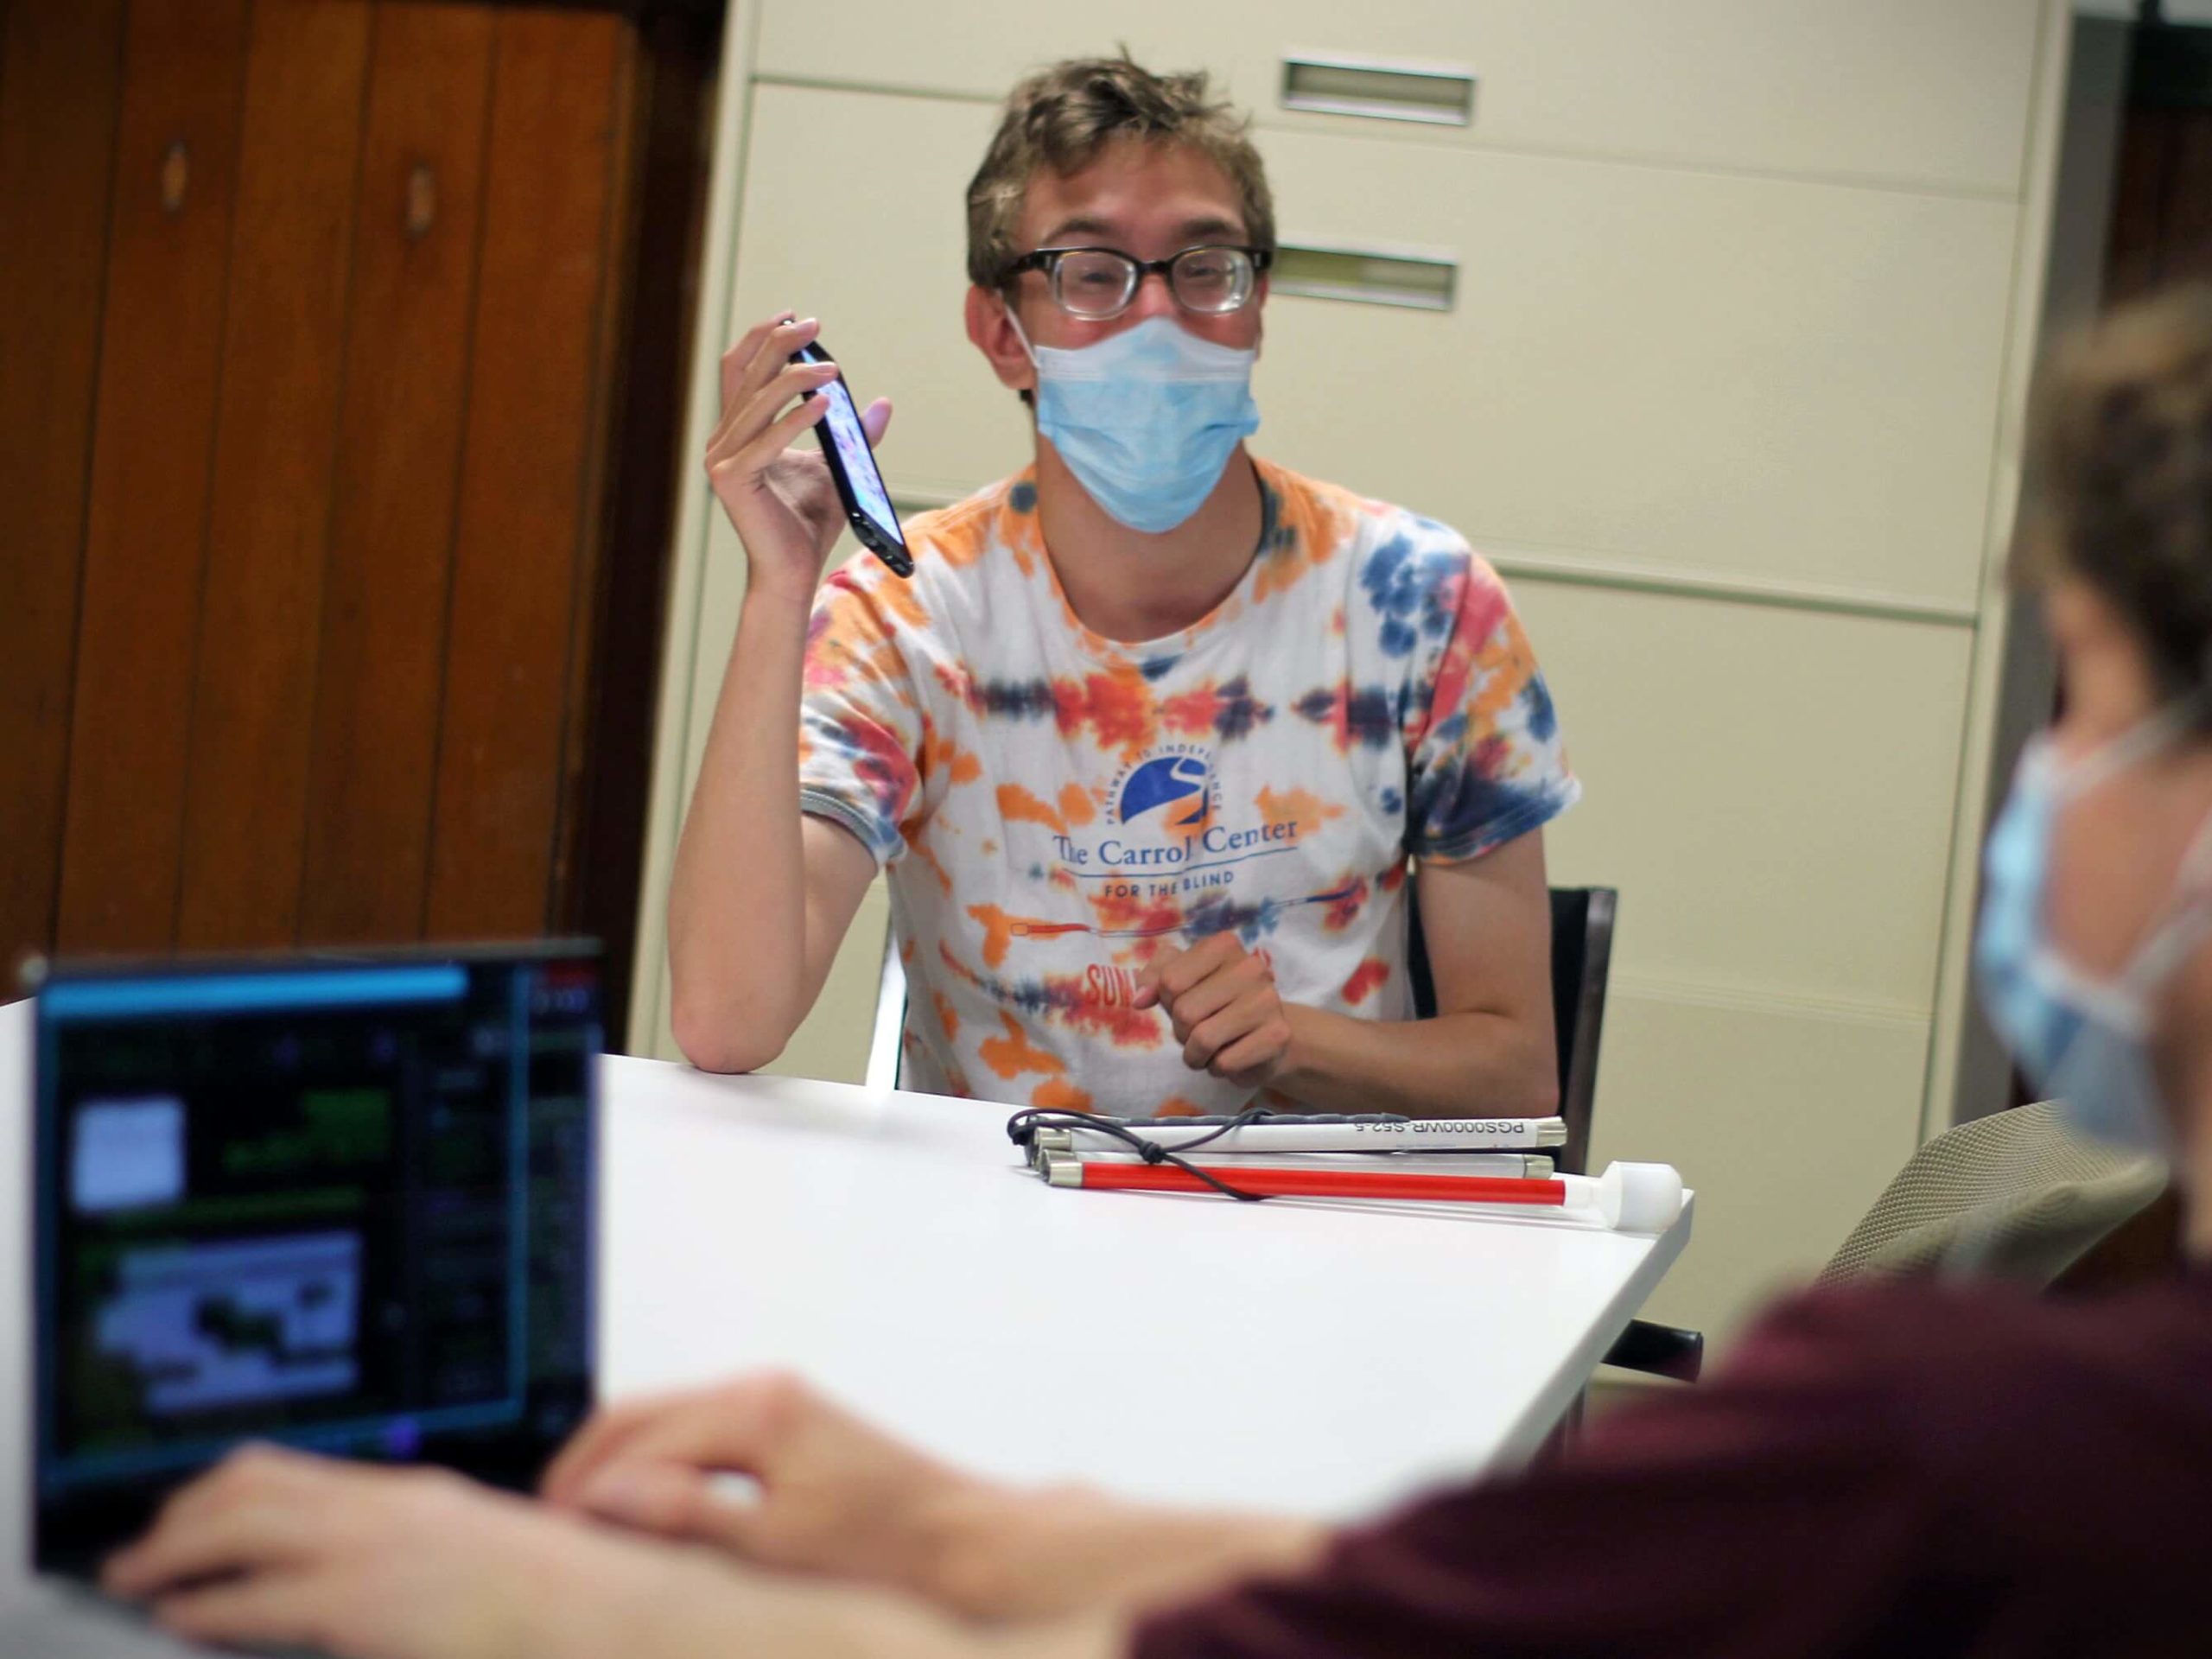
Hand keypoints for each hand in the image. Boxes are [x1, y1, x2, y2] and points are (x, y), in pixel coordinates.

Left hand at [101, 1445, 671, 1658]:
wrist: (609, 1620)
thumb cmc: (564, 1606)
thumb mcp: (484, 1565)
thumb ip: (425, 1560)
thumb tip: (377, 1585)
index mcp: (416, 1498)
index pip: (296, 1472)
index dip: (224, 1491)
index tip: (191, 1514)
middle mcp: (386, 1508)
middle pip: (252, 1483)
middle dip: (183, 1513)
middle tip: (145, 1548)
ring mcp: (373, 1549)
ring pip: (236, 1526)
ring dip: (172, 1551)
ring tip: (138, 1577)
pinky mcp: (361, 1602)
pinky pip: (253, 1596)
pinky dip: (202, 1602)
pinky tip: (179, 1615)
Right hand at [542, 1371, 993, 1607]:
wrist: (968, 1547)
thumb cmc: (886, 1552)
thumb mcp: (775, 1547)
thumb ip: (685, 1517)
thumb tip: (604, 1494)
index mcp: (757, 1409)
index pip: (635, 1438)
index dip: (581, 1488)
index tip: (544, 1539)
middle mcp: (763, 1391)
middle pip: (641, 1416)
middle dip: (585, 1466)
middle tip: (544, 1530)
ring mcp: (779, 1404)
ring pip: (668, 1423)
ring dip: (620, 1465)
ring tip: (582, 1526)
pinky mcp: (793, 1428)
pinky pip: (702, 1436)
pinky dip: (661, 1468)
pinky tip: (647, 1514)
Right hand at [706, 313, 893, 604]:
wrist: (794, 571)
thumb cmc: (809, 523)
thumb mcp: (837, 465)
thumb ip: (852, 433)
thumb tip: (882, 404)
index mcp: (738, 432)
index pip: (741, 371)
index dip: (761, 338)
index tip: (794, 316)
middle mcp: (723, 441)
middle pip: (748, 376)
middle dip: (780, 344)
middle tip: (814, 325)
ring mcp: (722, 460)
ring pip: (758, 402)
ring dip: (796, 379)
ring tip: (833, 371)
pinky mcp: (732, 481)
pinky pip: (768, 440)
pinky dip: (796, 419)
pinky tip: (824, 403)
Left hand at [1134, 936, 1294, 1088]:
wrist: (1267, 1036)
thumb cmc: (1215, 1005)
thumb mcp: (1180, 983)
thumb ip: (1153, 979)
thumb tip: (1139, 999)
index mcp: (1223, 945)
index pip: (1169, 981)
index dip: (1167, 1001)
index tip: (1182, 1003)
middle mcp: (1250, 966)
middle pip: (1185, 1011)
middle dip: (1182, 1031)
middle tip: (1197, 1031)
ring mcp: (1268, 1000)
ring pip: (1203, 1038)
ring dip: (1196, 1054)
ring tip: (1209, 1049)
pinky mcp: (1277, 1035)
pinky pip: (1224, 1062)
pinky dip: (1218, 1068)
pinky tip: (1231, 1057)